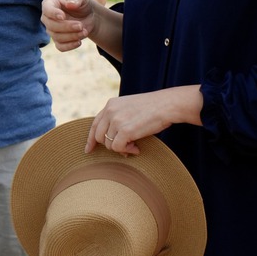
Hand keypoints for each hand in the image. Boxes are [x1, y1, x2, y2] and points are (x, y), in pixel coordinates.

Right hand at [41, 0, 94, 51]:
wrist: (89, 15)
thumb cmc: (82, 3)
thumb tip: (69, 4)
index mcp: (50, 3)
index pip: (47, 9)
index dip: (53, 13)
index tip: (62, 16)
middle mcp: (47, 17)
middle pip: (51, 26)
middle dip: (66, 27)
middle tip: (80, 25)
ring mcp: (52, 30)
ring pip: (57, 37)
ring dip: (72, 36)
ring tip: (84, 31)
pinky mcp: (58, 40)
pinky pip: (60, 47)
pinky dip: (69, 46)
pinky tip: (79, 42)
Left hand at [87, 85, 202, 154]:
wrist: (167, 105)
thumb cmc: (153, 107)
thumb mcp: (130, 107)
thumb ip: (118, 117)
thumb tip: (112, 138)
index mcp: (110, 104)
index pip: (95, 124)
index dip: (90, 139)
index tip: (88, 149)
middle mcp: (110, 111)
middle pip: (99, 137)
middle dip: (110, 146)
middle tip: (125, 148)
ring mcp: (117, 120)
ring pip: (108, 144)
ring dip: (121, 148)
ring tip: (134, 145)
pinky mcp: (125, 130)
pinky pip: (118, 148)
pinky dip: (127, 151)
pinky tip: (137, 148)